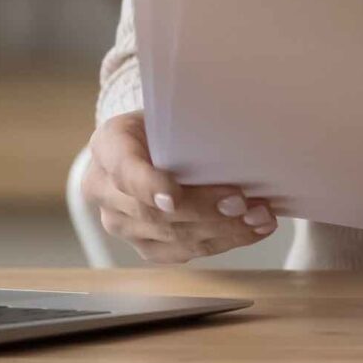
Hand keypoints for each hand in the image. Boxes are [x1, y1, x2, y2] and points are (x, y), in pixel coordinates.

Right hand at [82, 112, 280, 263]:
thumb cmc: (164, 124)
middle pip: (152, 211)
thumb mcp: (168, 110)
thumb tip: (238, 133)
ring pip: (171, 236)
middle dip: (203, 210)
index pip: (124, 170)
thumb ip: (187, 123)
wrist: (148, 144)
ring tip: (259, 217)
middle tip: (242, 202)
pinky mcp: (144, 245)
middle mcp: (104, 190)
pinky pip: (182, 251)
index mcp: (108, 145)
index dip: (148, 187)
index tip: (173, 198)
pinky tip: (250, 230)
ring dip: (222, 230)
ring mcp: (121, 223)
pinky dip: (222, 242)